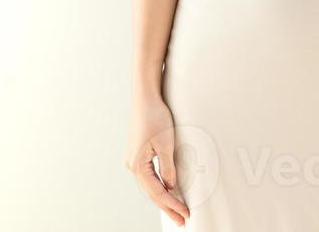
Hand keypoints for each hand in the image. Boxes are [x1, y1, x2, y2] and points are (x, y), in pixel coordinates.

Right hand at [124, 91, 189, 226]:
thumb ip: (168, 168)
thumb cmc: (155, 118)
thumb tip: (171, 187)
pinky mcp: (139, 155)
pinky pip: (149, 177)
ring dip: (164, 199)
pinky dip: (159, 187)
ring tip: (177, 211)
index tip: (185, 214)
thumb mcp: (166, 144)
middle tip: (182, 220)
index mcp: (137, 166)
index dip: (172, 205)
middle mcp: (133, 166)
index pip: (157, 192)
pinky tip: (167, 192)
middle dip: (167, 207)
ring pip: (150, 186)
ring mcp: (134, 161)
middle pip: (152, 193)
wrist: (145, 98)